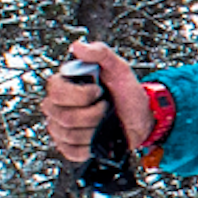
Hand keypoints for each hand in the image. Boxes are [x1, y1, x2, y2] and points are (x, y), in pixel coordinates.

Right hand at [40, 40, 152, 169]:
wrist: (142, 120)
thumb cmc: (129, 94)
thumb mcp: (120, 68)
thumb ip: (100, 53)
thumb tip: (78, 46)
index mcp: (68, 84)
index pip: (55, 90)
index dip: (78, 94)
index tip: (98, 91)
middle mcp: (60, 105)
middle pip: (60, 115)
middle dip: (90, 114)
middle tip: (104, 107)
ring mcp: (63, 126)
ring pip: (66, 134)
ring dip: (92, 130)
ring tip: (103, 122)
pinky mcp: (70, 145)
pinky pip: (69, 151)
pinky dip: (86, 146)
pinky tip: (96, 137)